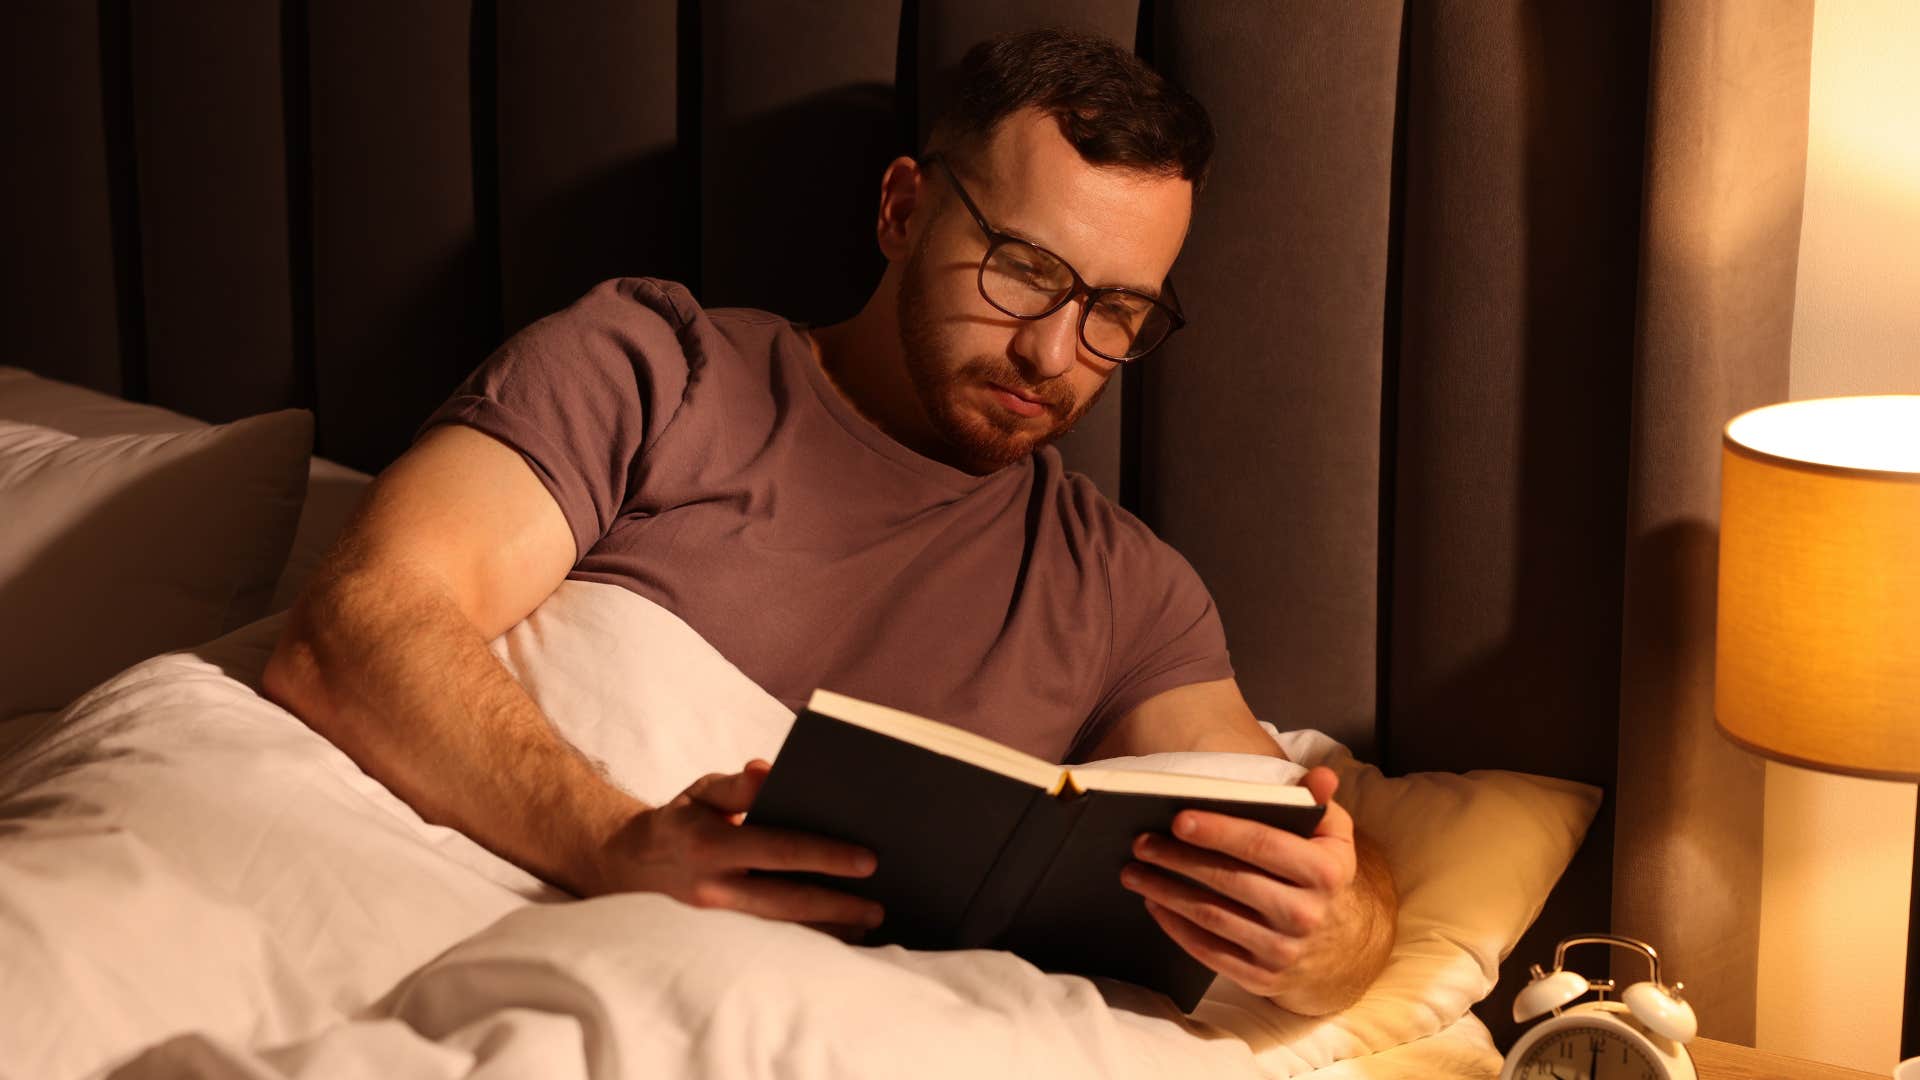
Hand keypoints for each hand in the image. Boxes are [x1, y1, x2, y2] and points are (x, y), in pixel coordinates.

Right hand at [585, 759, 884, 934]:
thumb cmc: (681, 820)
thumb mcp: (702, 792)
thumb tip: (767, 769)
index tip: (867, 861)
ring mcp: (716, 922)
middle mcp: (714, 889)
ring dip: (827, 931)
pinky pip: (770, 943)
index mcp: (712, 846)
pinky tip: (837, 937)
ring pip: (781, 931)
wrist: (632, 866)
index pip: (780, 851)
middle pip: (788, 902)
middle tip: (878, 906)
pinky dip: (806, 941)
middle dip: (837, 906)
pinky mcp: (720, 939)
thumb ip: (737, 786)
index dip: (826, 856)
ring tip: (867, 925)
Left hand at [1119, 765, 1357, 999]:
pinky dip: (1175, 926)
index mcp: (1324, 872)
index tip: (1178, 819)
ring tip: (1134, 871)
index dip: (1219, 831)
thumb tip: (1320, 776)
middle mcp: (1306, 914)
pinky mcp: (1262, 978)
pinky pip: (1209, 951)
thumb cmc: (1322, 876)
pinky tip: (1154, 903)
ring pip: (1212, 916)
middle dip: (1178, 859)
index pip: (1263, 845)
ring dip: (1165, 891)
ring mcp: (1283, 951)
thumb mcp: (1333, 837)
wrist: (1343, 948)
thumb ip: (1318, 803)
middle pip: (1229, 881)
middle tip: (1141, 842)